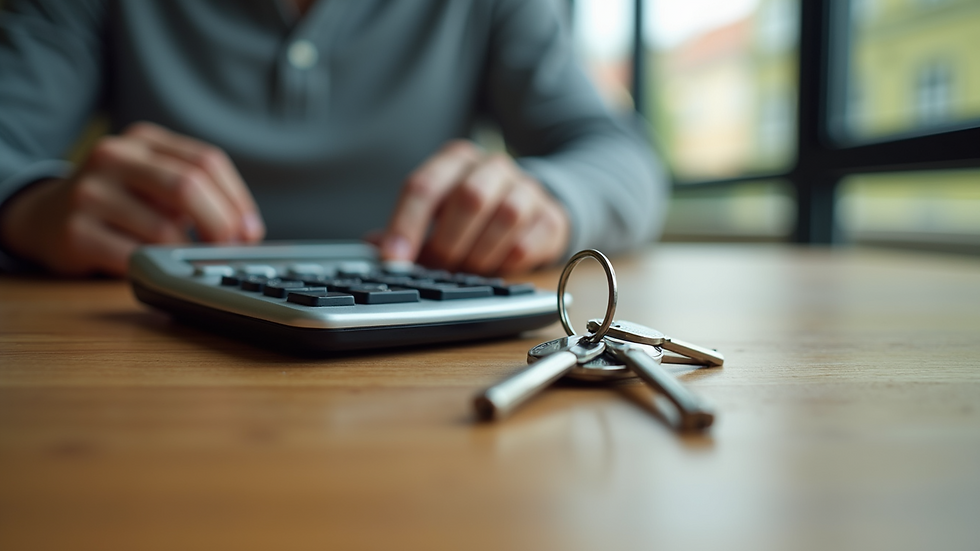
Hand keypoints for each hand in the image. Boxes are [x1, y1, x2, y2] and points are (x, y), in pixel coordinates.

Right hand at [0, 122, 263, 275]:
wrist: (44, 217)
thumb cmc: (120, 203)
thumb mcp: (156, 183)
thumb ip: (201, 194)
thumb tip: (249, 231)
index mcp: (144, 140)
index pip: (207, 161)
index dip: (238, 200)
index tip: (251, 230)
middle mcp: (114, 156)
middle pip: (188, 185)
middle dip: (221, 224)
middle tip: (230, 249)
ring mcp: (90, 192)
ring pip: (164, 228)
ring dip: (188, 252)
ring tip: (187, 258)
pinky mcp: (75, 231)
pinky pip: (136, 257)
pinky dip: (158, 267)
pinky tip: (158, 266)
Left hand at [378, 140, 569, 274]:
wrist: (534, 204)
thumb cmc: (475, 211)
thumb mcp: (438, 210)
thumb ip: (407, 227)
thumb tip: (376, 246)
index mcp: (456, 159)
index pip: (425, 186)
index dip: (405, 225)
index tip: (393, 259)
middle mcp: (493, 166)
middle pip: (469, 198)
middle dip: (446, 243)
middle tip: (434, 270)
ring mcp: (527, 189)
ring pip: (505, 217)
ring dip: (478, 254)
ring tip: (465, 270)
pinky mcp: (550, 217)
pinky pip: (527, 244)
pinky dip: (504, 263)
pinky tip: (493, 268)